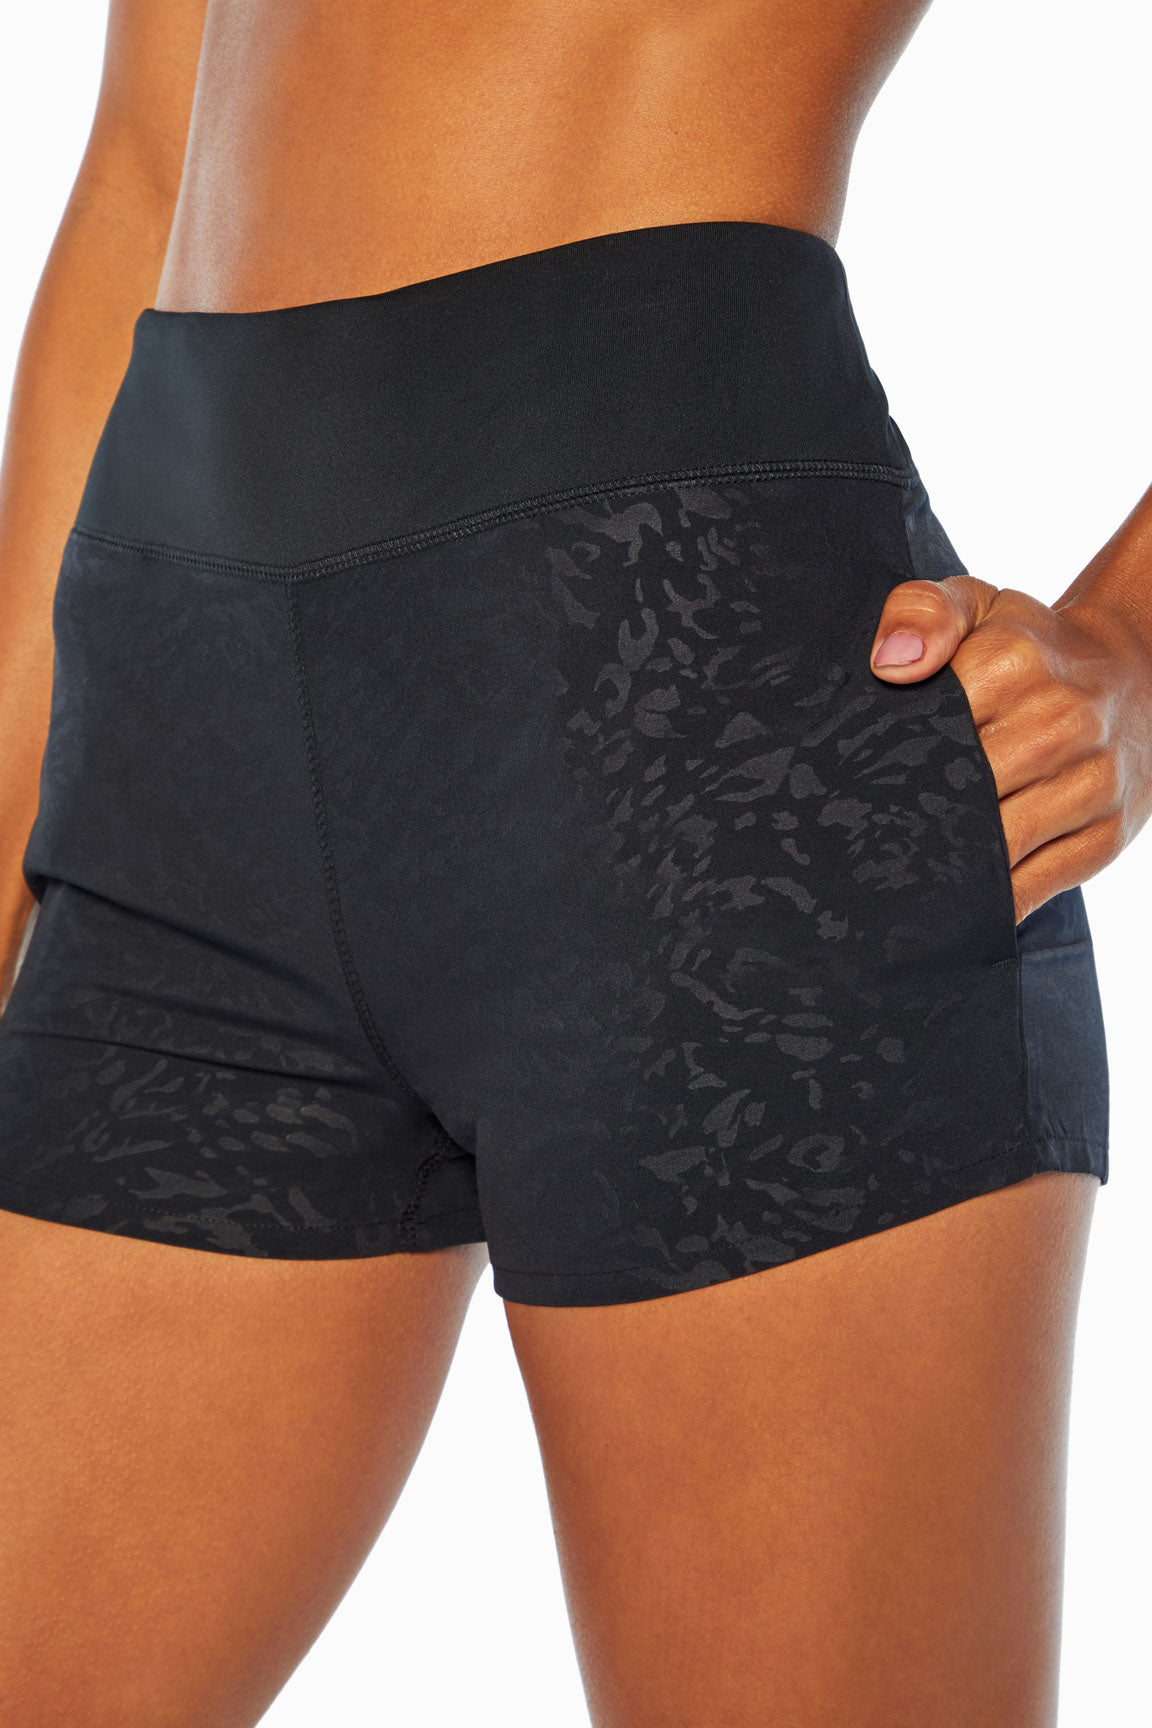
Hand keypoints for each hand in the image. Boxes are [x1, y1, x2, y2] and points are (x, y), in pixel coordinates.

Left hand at [868, 576, 1151, 921]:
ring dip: (943, 870)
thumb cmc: (1031, 648)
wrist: (1137, 672)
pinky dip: (987, 901)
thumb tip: (891, 665)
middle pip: (955, 797)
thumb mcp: (977, 605)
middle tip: (856, 845)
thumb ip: (922, 613)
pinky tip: (949, 901)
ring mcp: (1089, 784)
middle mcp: (1058, 723)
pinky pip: (1033, 886)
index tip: (847, 788)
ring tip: (893, 881)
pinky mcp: (1105, 835)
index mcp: (1012, 662)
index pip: (925, 730)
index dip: (883, 766)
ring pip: (994, 850)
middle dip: (905, 822)